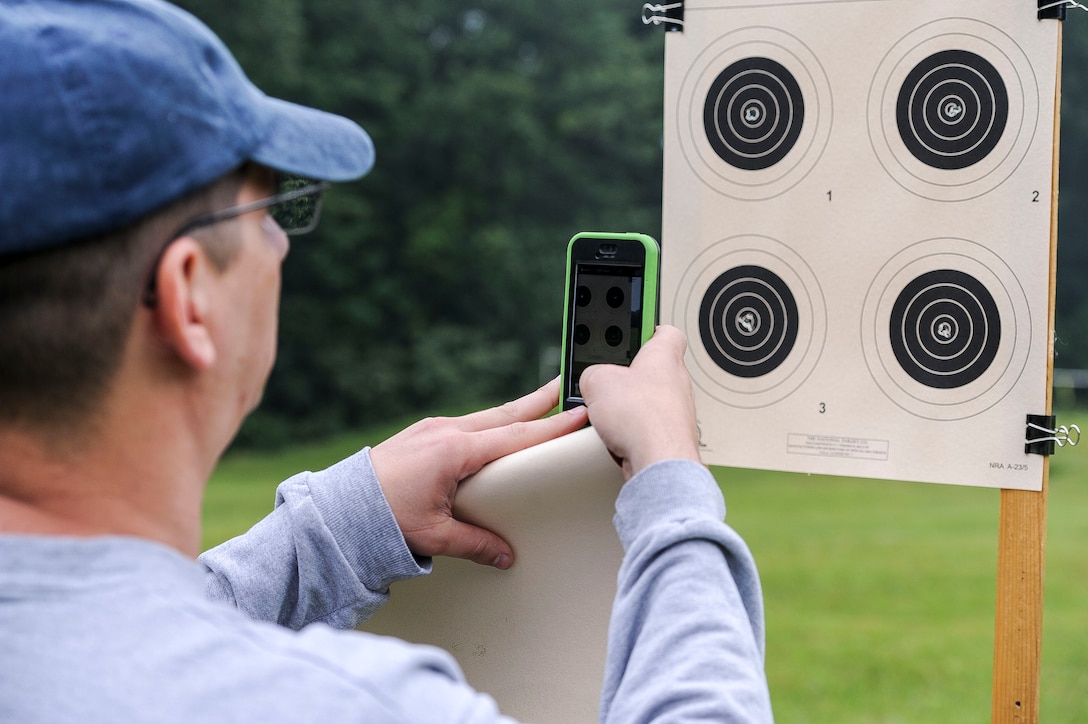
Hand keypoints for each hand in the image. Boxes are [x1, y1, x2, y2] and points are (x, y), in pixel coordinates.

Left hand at [370, 378, 587, 568]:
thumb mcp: (433, 535)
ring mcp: (432, 429)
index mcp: (453, 452)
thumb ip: (474, 544)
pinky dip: (490, 421)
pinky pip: (467, 423)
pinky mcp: (422, 433)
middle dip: (539, 401)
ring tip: (539, 404)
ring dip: (515, 411)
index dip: (551, 427)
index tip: (579, 414)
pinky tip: (495, 428)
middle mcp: (445, 432)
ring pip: (486, 416)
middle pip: (505, 414)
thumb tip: (505, 556)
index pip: (515, 437)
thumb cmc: (379, 518)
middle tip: (566, 385)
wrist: (338, 507)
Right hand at [578, 325, 701, 479]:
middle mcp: (677, 381)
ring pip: (648, 401)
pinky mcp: (669, 435)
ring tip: (608, 414)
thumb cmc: (643, 419)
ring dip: (628, 406)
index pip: (665, 330)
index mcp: (664, 355)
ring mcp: (676, 410)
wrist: (659, 461)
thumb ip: (591, 372)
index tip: (635, 325)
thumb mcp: (596, 380)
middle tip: (607, 379)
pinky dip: (631, 429)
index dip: (648, 327)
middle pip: (651, 369)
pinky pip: (646, 426)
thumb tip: (591, 381)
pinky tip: (617, 435)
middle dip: (627, 375)